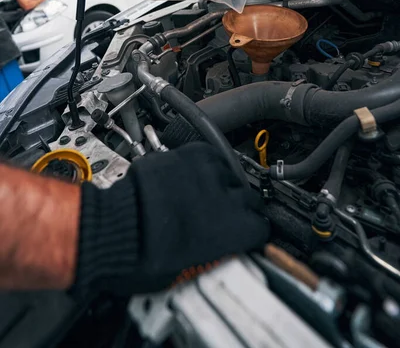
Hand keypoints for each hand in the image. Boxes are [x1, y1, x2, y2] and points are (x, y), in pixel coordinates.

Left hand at [75, 142, 267, 295]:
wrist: (116, 227)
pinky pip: (211, 156)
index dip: (254, 232)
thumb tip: (223, 252)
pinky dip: (207, 166)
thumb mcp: (190, 271)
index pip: (262, 227)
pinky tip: (196, 177)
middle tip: (225, 215)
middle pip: (251, 199)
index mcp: (233, 230)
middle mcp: (226, 198)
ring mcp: (208, 173)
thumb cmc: (145, 255)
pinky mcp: (191, 156)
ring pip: (232, 175)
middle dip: (241, 208)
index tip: (248, 232)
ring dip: (224, 185)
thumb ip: (216, 256)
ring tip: (207, 194)